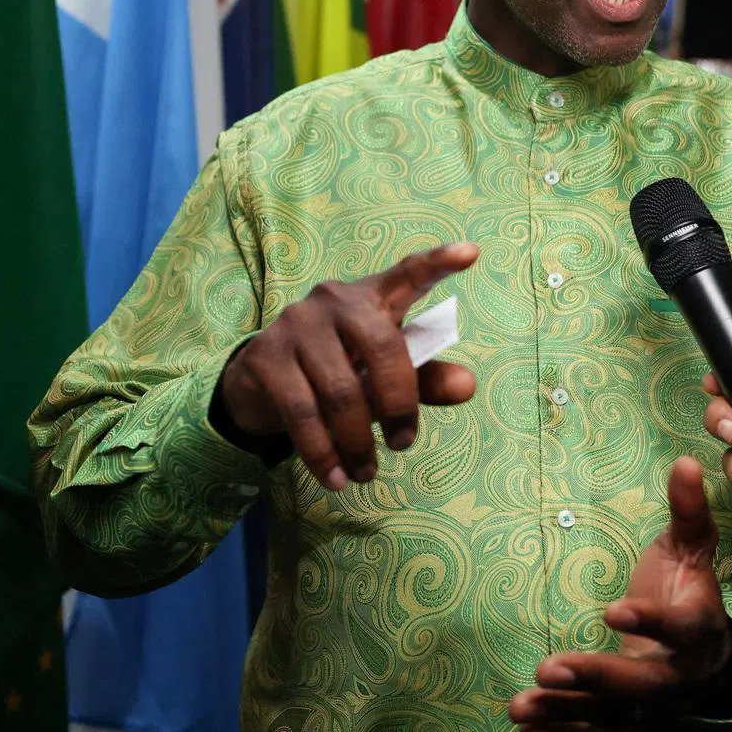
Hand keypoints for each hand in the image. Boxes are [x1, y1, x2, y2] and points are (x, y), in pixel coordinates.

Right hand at [219, 243, 478, 490]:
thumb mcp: (384, 375)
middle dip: (400, 405)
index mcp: (373, 296)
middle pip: (384, 348)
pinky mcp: (266, 356)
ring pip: (342, 391)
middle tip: (403, 443)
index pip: (409, 273)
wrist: (260, 382)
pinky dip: (323, 453)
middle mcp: (335, 299)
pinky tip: (336, 478)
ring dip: (359, 442)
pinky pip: (303, 413)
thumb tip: (467, 386)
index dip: (439, 263)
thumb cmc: (339, 370)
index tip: (471, 253)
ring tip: (366, 473)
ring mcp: (297, 324)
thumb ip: (426, 379)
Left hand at [509, 458, 731, 731]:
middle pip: (641, 685)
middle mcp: (678, 676)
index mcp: (697, 627)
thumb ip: (687, 510)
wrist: (708, 653)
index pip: (678, 627)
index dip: (649, 620)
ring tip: (520, 706)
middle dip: (595, 677)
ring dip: (566, 713)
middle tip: (548, 668)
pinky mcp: (632, 724)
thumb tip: (687, 461)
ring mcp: (655, 707)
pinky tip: (526, 726)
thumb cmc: (689, 589)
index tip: (612, 608)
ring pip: (613, 718)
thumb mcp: (691, 548)